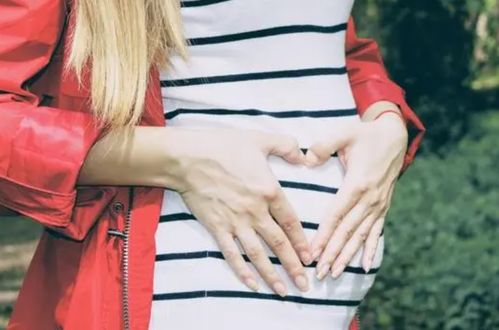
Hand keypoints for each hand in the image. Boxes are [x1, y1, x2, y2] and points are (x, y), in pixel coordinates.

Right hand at [169, 128, 312, 295]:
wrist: (188, 157)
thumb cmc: (224, 146)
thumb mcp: (260, 140)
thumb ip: (287, 146)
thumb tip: (304, 157)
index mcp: (269, 191)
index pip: (291, 222)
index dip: (302, 242)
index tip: (310, 257)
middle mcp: (255, 211)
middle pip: (279, 244)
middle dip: (293, 266)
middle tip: (304, 284)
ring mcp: (235, 222)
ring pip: (258, 254)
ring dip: (272, 275)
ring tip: (283, 291)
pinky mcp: (217, 227)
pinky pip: (232, 254)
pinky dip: (242, 271)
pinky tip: (252, 284)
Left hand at [304, 112, 407, 278]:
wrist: (393, 134)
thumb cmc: (364, 134)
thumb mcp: (344, 133)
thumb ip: (323, 145)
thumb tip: (306, 159)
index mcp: (357, 183)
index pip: (336, 215)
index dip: (324, 235)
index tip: (313, 252)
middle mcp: (370, 199)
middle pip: (347, 231)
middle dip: (333, 253)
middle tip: (320, 272)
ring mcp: (378, 204)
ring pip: (360, 236)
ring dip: (348, 255)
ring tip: (335, 273)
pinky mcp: (383, 206)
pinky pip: (376, 232)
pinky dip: (371, 249)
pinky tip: (366, 266)